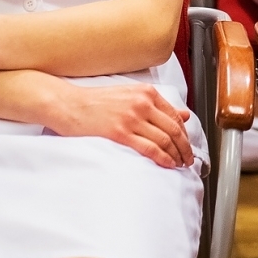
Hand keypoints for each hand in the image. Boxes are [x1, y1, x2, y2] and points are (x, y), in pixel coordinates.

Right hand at [48, 82, 194, 168]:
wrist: (68, 104)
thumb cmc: (95, 101)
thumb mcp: (130, 96)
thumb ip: (156, 105)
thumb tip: (184, 114)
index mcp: (146, 93)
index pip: (175, 116)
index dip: (185, 133)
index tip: (187, 145)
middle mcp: (142, 103)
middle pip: (174, 129)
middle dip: (185, 147)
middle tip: (188, 159)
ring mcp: (132, 118)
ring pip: (165, 139)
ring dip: (176, 155)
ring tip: (179, 164)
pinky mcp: (120, 132)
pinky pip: (149, 147)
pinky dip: (162, 157)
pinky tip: (167, 164)